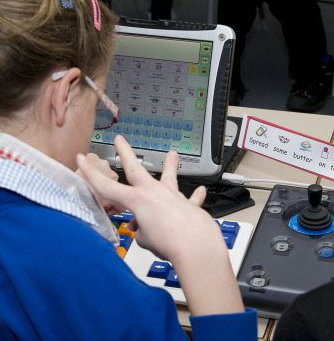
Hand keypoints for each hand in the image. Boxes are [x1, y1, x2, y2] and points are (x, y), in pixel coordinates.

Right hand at [77, 135, 244, 315]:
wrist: (195, 245)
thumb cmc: (168, 242)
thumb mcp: (144, 239)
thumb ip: (143, 230)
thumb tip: (148, 227)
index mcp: (137, 200)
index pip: (107, 186)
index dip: (91, 173)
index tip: (81, 159)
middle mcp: (154, 192)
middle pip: (136, 169)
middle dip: (125, 153)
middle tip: (119, 139)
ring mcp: (172, 196)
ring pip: (170, 177)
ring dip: (170, 165)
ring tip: (172, 154)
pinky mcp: (189, 205)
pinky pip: (192, 199)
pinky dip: (195, 196)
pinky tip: (200, 191)